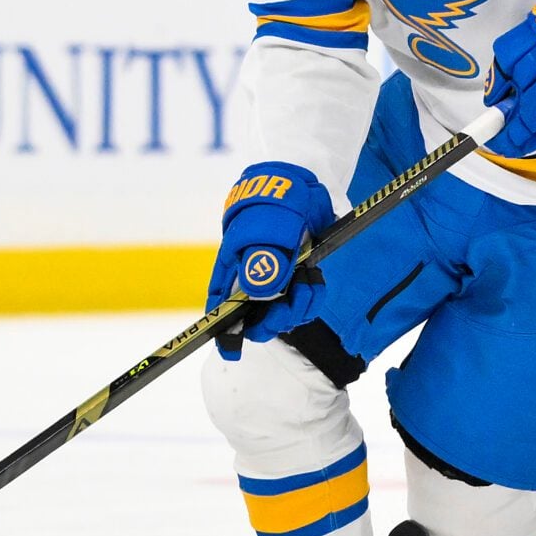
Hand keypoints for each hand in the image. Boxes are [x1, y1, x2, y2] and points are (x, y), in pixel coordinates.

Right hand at [207, 162, 335, 358]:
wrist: (303, 186)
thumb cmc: (276, 206)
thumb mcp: (269, 233)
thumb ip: (263, 265)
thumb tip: (257, 297)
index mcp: (233, 268)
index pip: (221, 306)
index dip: (223, 330)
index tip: (230, 349)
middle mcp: (252, 278)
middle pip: (256, 318)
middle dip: (274, 320)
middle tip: (286, 311)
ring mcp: (276, 278)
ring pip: (284, 311)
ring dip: (299, 305)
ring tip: (308, 283)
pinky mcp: (298, 275)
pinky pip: (304, 300)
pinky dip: (312, 295)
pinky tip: (315, 280)